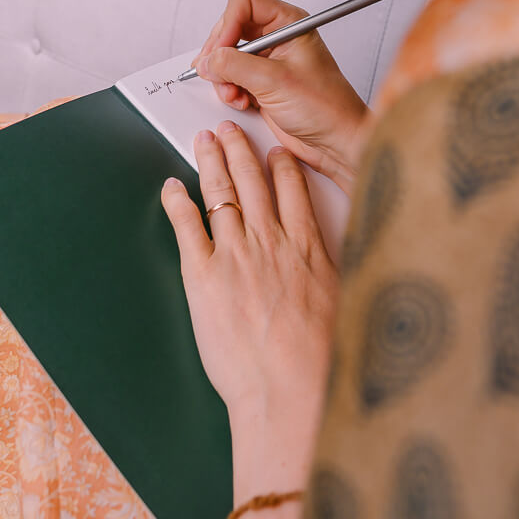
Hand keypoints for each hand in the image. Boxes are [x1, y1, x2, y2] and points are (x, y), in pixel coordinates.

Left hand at [161, 119, 337, 500]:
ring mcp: (235, 255)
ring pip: (221, 191)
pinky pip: (187, 225)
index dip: (281, 165)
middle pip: (252, 180)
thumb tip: (345, 269)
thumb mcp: (344, 306)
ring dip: (210, 161)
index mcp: (307, 248)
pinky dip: (178, 201)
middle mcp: (270, 242)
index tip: (275, 151)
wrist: (289, 390)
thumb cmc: (319, 362)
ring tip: (204, 141)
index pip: (293, 189)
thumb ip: (336, 276)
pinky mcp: (203, 275)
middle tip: (230, 128)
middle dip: (240, 148)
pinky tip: (172, 187)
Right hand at [194, 0, 369, 193]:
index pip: (244, 2)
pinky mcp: (260, 81)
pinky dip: (228, 88)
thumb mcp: (275, 81)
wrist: (334, 141)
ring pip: (226, 53)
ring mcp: (267, 60)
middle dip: (221, 53)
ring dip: (223, 75)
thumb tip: (209, 60)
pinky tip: (241, 100)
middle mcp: (277, 37)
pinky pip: (230, 75)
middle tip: (220, 73)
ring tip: (234, 92)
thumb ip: (235, 65)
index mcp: (289, 23)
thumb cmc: (326, 107)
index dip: (228, 23)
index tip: (222, 49)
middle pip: (229, 27)